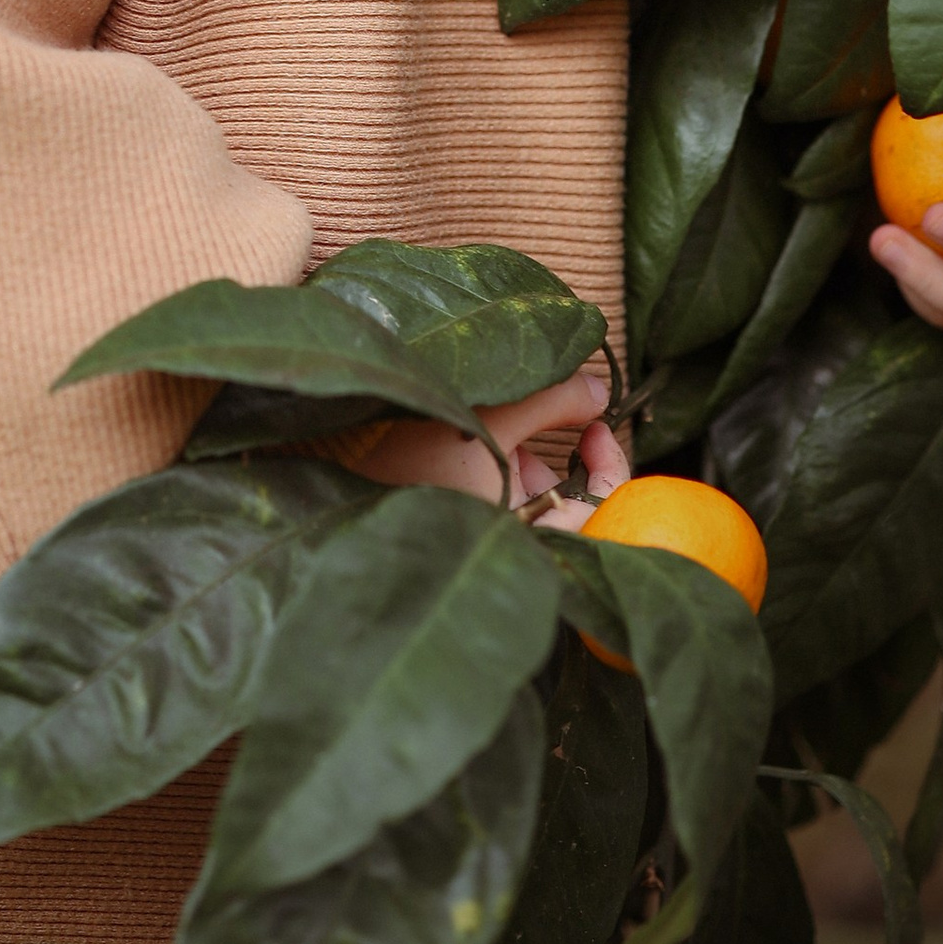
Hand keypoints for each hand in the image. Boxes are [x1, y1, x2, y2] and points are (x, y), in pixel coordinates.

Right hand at [331, 362, 629, 531]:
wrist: (333, 493)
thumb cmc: (411, 469)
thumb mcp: (488, 420)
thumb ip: (551, 399)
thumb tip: (598, 389)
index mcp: (531, 546)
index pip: (602, 514)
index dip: (609, 465)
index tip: (597, 423)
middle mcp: (515, 554)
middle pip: (567, 507)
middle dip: (554, 458)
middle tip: (545, 418)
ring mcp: (487, 547)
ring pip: (530, 503)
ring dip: (519, 460)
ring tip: (490, 430)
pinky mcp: (461, 536)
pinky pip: (499, 505)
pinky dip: (494, 471)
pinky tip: (467, 448)